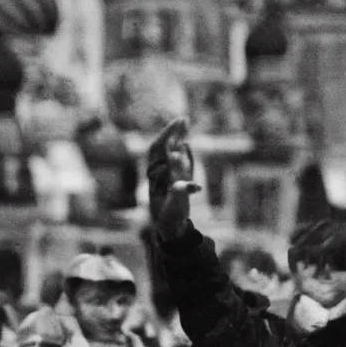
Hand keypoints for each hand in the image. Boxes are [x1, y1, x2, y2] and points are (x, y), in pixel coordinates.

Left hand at [146, 119, 200, 241]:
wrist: (169, 229)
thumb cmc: (169, 218)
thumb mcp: (174, 206)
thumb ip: (180, 193)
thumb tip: (188, 183)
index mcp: (157, 173)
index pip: (159, 147)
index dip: (167, 133)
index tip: (178, 122)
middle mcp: (161, 172)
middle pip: (165, 146)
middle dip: (173, 132)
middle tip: (184, 118)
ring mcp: (169, 176)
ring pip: (172, 153)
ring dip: (178, 139)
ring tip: (184, 123)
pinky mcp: (177, 182)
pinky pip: (180, 164)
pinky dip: (184, 154)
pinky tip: (186, 144)